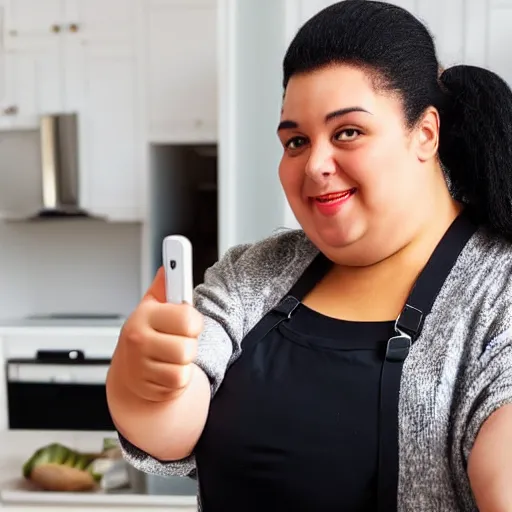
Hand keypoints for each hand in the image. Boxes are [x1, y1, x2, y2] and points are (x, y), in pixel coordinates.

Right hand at [116, 267, 202, 401]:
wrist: (129, 370)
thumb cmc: (146, 334)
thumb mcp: (152, 307)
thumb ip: (164, 287)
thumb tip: (169, 267)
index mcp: (144, 315)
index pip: (186, 317)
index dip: (194, 321)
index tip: (189, 321)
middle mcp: (139, 340)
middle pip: (187, 347)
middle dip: (190, 344)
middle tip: (179, 340)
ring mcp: (141, 365)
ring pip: (184, 366)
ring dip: (185, 362)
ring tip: (172, 355)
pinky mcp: (147, 386)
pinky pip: (179, 382)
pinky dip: (179, 378)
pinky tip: (168, 369)